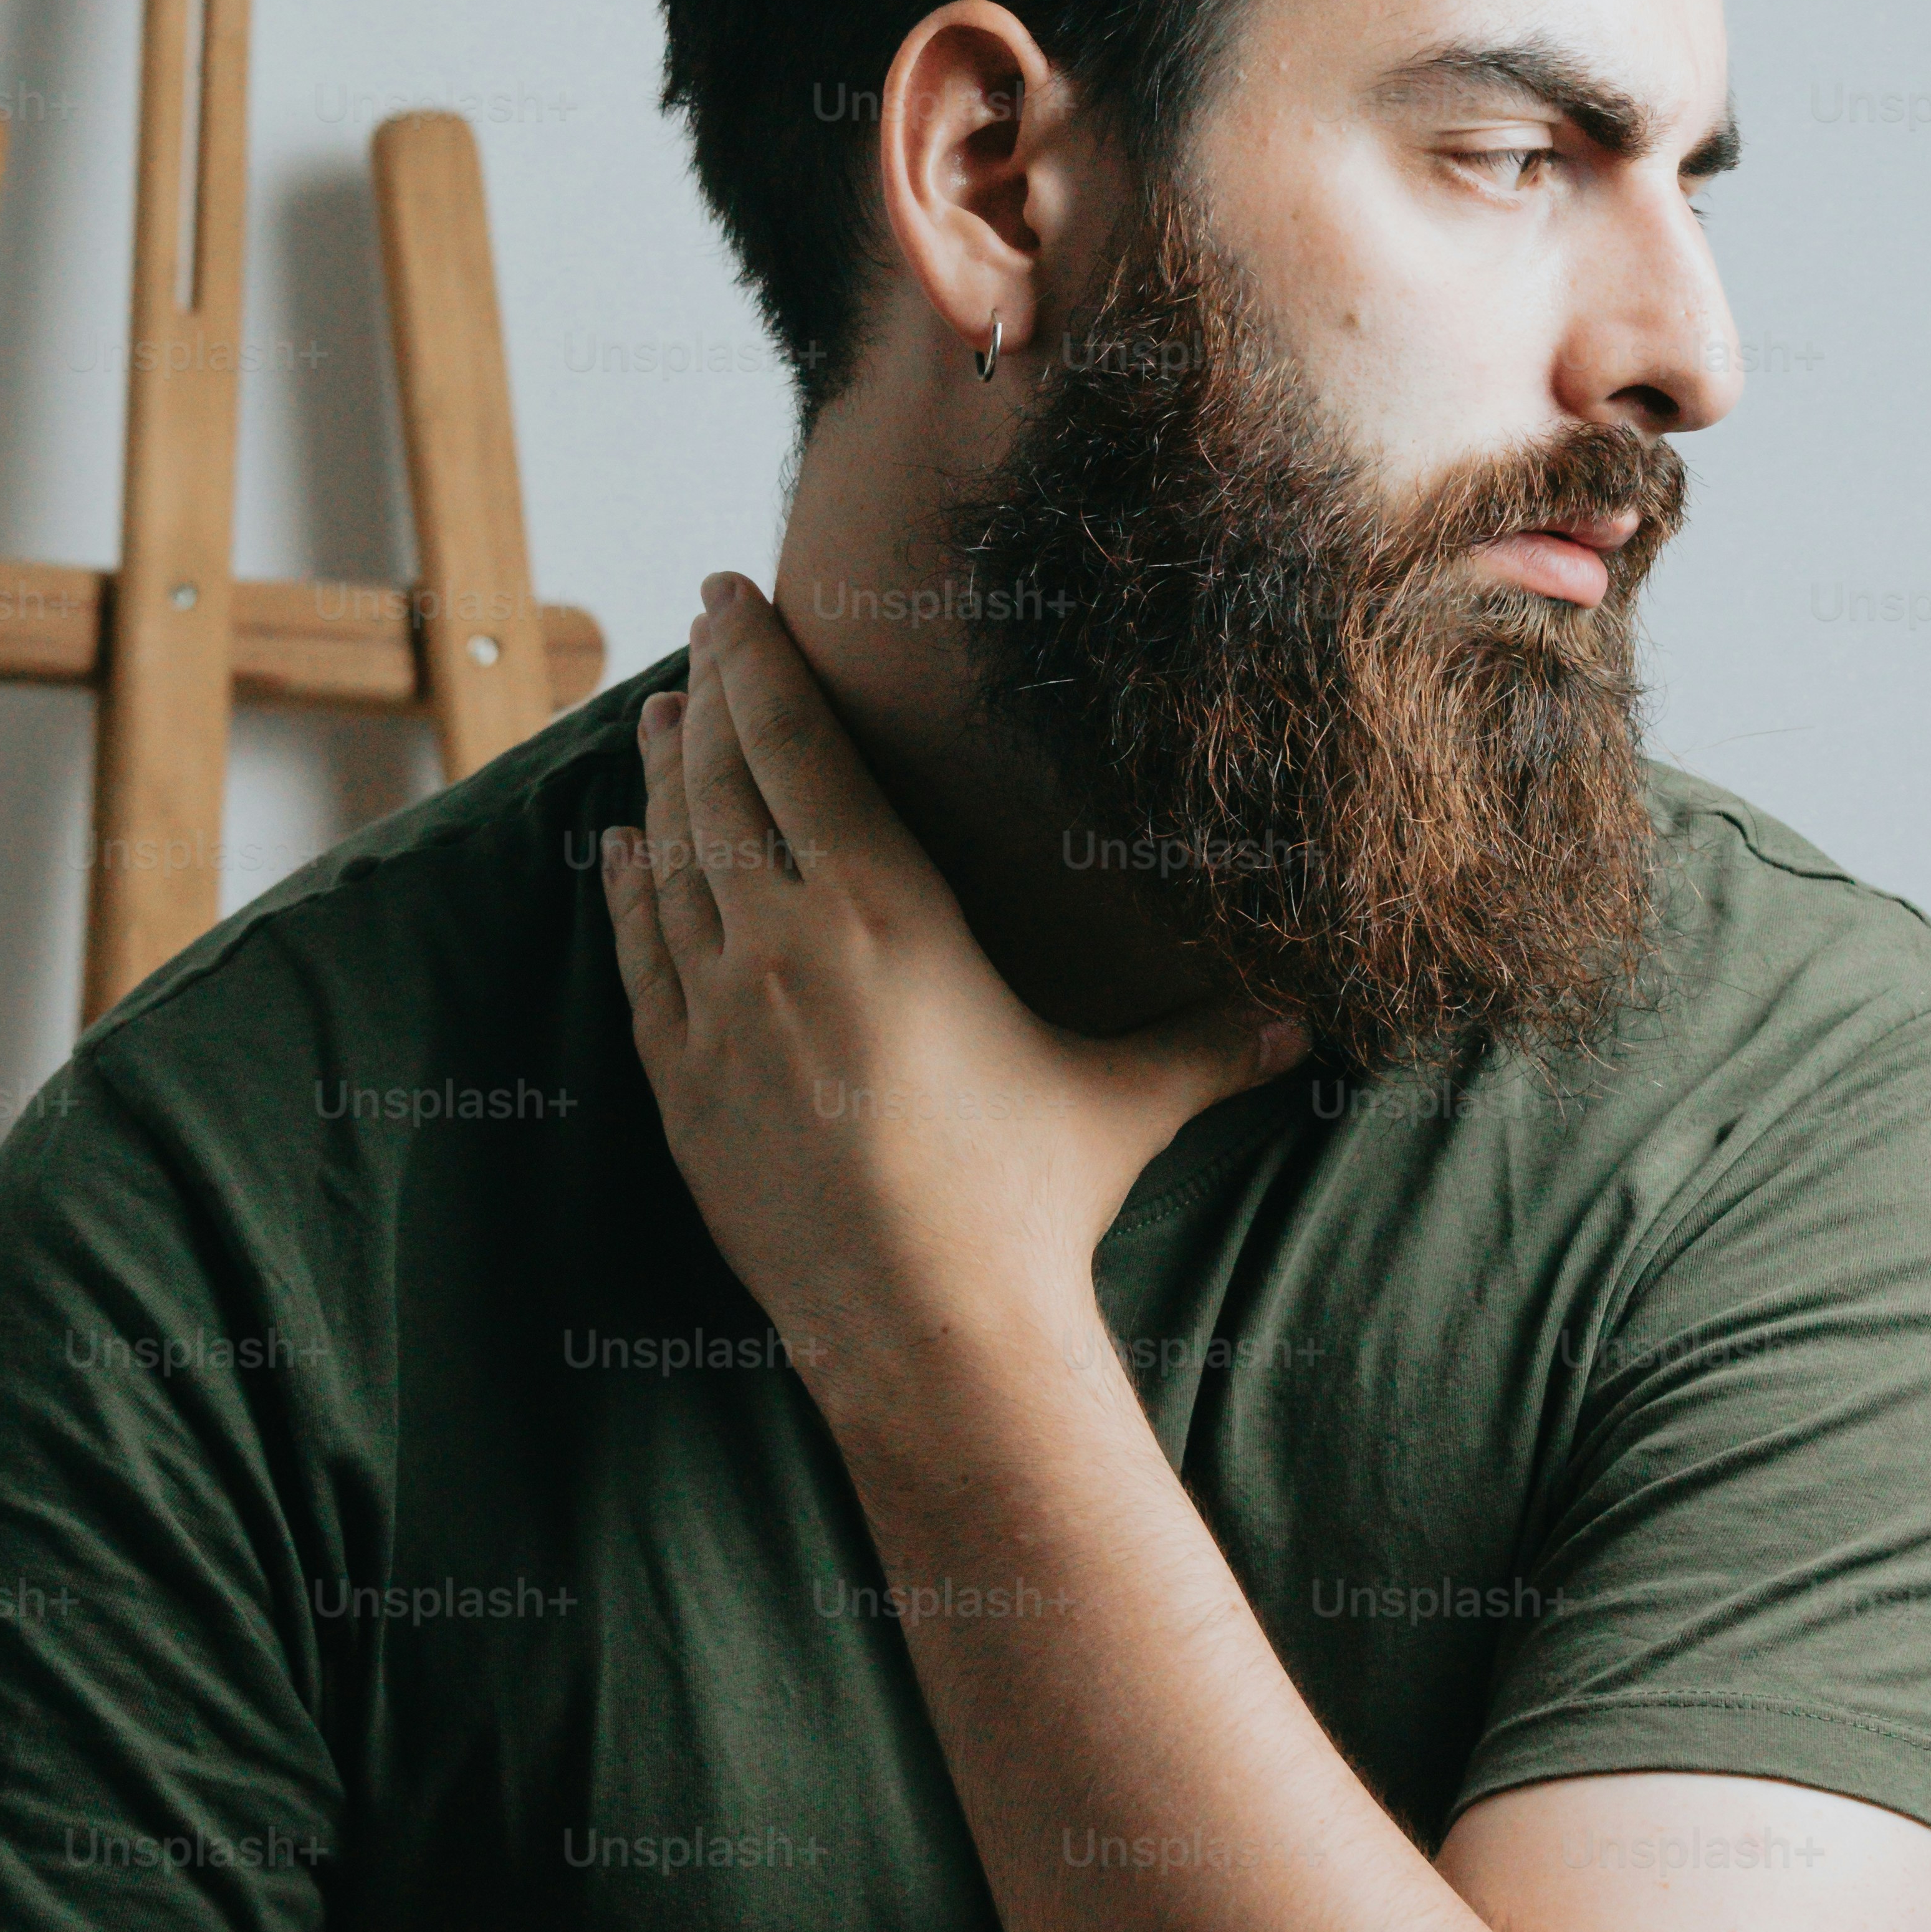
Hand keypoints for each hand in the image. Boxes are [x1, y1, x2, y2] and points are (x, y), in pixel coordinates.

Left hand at [602, 573, 1304, 1408]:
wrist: (925, 1333)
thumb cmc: (1030, 1204)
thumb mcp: (1125, 1100)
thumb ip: (1210, 1043)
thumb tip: (1310, 1023)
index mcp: (889, 912)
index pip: (800, 745)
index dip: (760, 659)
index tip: (735, 598)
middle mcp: (787, 941)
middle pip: (724, 779)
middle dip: (710, 693)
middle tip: (704, 632)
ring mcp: (719, 1012)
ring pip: (671, 857)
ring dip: (664, 777)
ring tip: (661, 718)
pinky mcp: (682, 1083)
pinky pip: (641, 954)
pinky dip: (629, 890)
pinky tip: (620, 852)